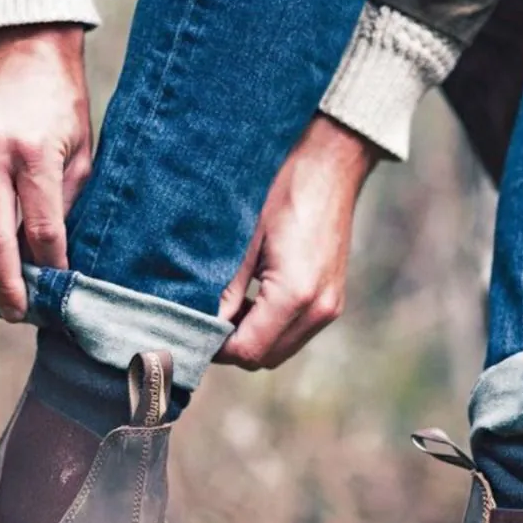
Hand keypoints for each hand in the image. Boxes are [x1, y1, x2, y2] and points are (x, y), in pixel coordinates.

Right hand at [0, 24, 91, 320]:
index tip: (60, 290)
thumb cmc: (64, 105)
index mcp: (34, 153)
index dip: (52, 265)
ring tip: (9, 281)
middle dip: (7, 282)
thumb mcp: (84, 152)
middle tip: (19, 313)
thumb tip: (58, 253)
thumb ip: (69, 202)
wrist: (25, 50)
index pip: (42, 228)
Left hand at [217, 115, 379, 369]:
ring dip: (251, 338)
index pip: (246, 349)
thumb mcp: (244, 238)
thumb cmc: (284, 189)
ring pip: (279, 349)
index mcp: (296, 295)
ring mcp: (329, 307)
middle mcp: (319, 309)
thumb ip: (225, 289)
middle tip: (204, 318)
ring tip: (227, 308)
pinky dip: (270, 327)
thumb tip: (202, 323)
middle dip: (231, 346)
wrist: (330, 165)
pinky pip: (294, 332)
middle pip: (264, 357)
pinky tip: (253, 300)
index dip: (214, 346)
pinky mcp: (332, 300)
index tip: (190, 327)